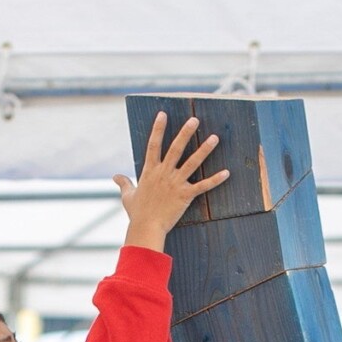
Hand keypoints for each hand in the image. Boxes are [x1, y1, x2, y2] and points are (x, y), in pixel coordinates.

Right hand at [117, 112, 227, 251]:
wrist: (146, 227)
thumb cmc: (137, 213)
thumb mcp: (128, 196)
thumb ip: (123, 183)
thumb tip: (115, 176)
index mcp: (150, 171)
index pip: (153, 145)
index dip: (158, 129)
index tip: (163, 114)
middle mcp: (163, 173)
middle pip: (176, 148)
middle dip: (185, 132)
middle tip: (195, 120)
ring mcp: (175, 183)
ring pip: (192, 162)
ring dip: (204, 149)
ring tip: (215, 138)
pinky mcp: (185, 195)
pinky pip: (203, 186)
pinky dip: (215, 180)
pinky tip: (226, 172)